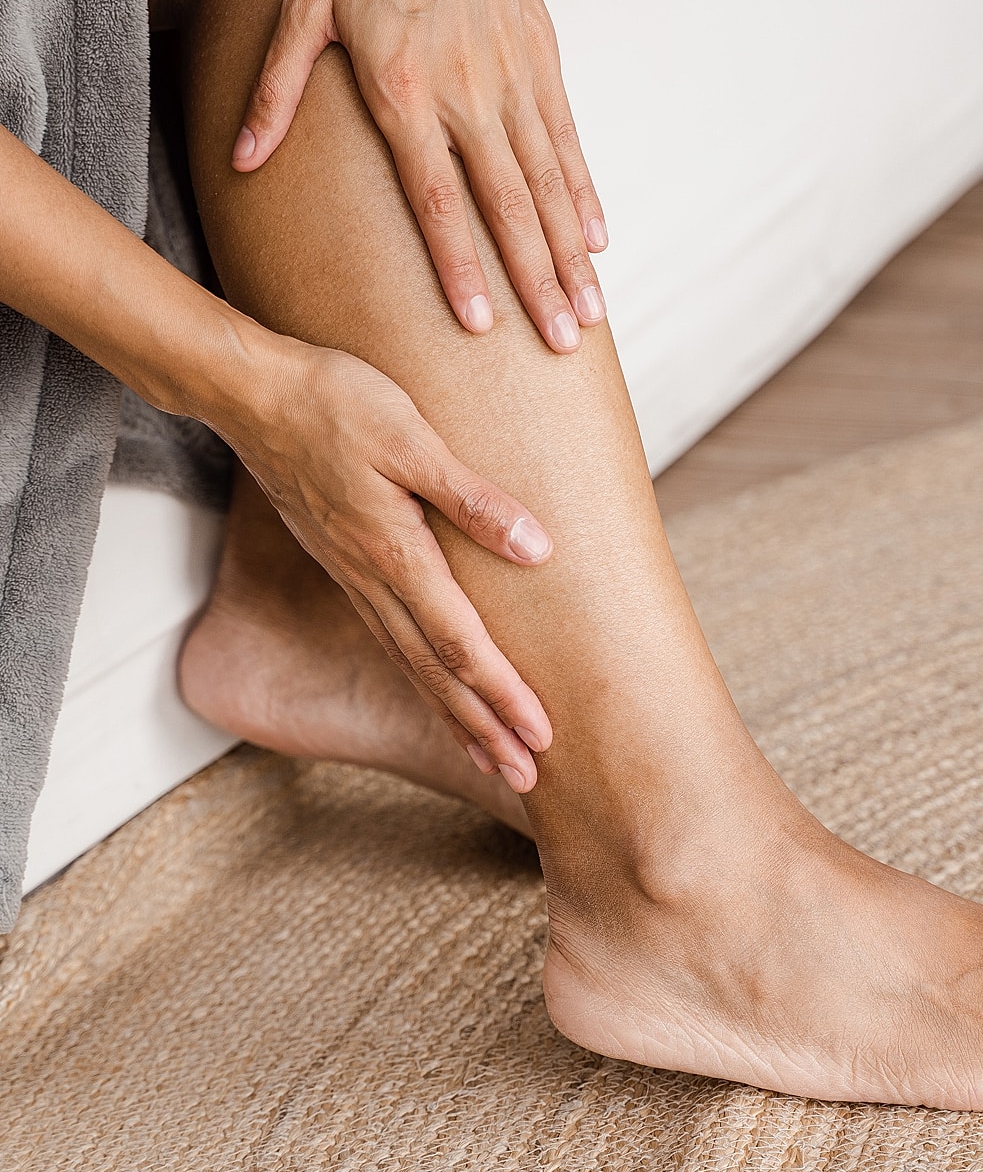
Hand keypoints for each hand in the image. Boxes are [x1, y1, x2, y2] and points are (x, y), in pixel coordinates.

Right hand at [221, 337, 552, 791]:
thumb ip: (472, 499)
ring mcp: (354, 576)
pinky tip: (436, 688)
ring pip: (410, 663)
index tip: (541, 737)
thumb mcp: (412, 438)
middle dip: (482, 727)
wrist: (253, 395)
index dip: (502, 694)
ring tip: (490, 755)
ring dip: (453, 713)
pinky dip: (421, 676)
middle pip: (434, 672)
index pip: (459, 643)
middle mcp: (372, 579)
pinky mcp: (345, 563)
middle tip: (526, 777)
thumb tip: (538, 549)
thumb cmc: (336, 403)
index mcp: (395, 553)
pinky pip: (389, 638)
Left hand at [232, 0, 608, 353]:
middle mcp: (469, 95)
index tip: (482, 326)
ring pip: (550, 183)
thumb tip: (244, 158)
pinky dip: (586, 194)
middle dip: (536, 282)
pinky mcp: (543, 61)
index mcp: (406, 92)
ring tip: (589, 311)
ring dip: (572, 253)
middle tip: (561, 343)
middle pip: (509, 207)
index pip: (438, 200)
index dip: (461, 267)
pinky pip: (568, 142)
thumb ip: (276, 90)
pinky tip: (601, 240)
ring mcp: (514, 80)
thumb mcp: (303, 7)